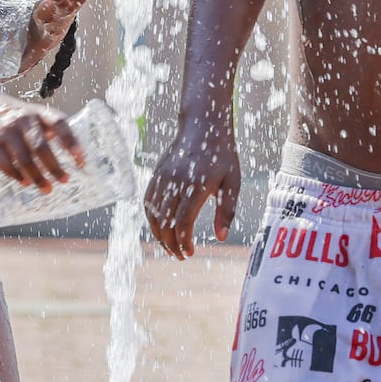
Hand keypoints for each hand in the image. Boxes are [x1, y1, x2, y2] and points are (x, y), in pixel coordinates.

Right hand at [0, 95, 84, 190]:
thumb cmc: (18, 117)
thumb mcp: (36, 115)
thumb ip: (51, 131)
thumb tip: (74, 156)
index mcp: (40, 114)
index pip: (59, 124)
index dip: (71, 141)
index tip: (80, 159)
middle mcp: (24, 121)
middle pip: (41, 147)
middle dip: (54, 167)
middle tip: (64, 180)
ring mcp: (7, 132)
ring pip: (24, 159)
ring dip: (37, 177)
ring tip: (47, 189)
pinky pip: (6, 164)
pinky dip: (17, 176)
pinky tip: (25, 182)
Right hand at [143, 129, 242, 259]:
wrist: (203, 126)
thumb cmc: (222, 155)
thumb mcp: (232, 182)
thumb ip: (226, 210)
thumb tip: (221, 237)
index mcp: (196, 185)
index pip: (183, 221)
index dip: (184, 242)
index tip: (190, 253)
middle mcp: (175, 181)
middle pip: (165, 222)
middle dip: (170, 244)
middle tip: (180, 256)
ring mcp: (163, 177)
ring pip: (153, 214)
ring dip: (159, 234)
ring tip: (169, 247)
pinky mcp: (156, 174)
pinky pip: (148, 201)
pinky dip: (152, 219)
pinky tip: (160, 228)